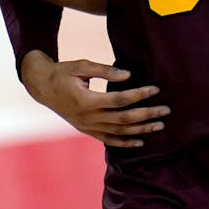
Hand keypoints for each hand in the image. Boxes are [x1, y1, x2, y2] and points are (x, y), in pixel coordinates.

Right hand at [20, 51, 168, 147]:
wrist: (42, 87)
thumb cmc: (63, 72)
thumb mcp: (81, 66)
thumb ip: (105, 71)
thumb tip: (128, 75)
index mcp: (86, 100)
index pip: (120, 100)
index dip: (139, 95)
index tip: (155, 89)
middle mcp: (88, 117)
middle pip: (124, 119)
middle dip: (147, 115)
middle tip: (166, 110)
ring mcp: (87, 126)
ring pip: (119, 132)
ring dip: (141, 130)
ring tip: (159, 125)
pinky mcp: (86, 130)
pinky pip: (108, 140)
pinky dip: (125, 142)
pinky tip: (140, 141)